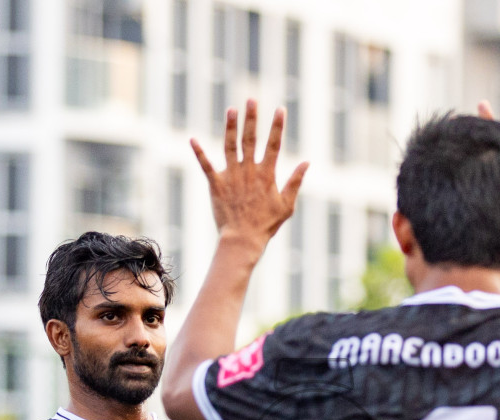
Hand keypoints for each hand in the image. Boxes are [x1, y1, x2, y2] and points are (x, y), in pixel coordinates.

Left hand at [191, 99, 308, 251]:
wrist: (242, 239)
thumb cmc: (266, 225)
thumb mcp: (287, 205)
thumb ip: (295, 182)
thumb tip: (306, 162)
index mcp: (266, 174)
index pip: (274, 145)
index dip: (277, 126)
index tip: (280, 109)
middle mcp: (248, 171)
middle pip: (250, 139)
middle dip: (252, 118)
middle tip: (251, 99)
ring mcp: (231, 176)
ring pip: (230, 146)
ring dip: (230, 127)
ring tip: (231, 109)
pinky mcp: (216, 184)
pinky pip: (206, 165)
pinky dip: (199, 153)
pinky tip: (192, 139)